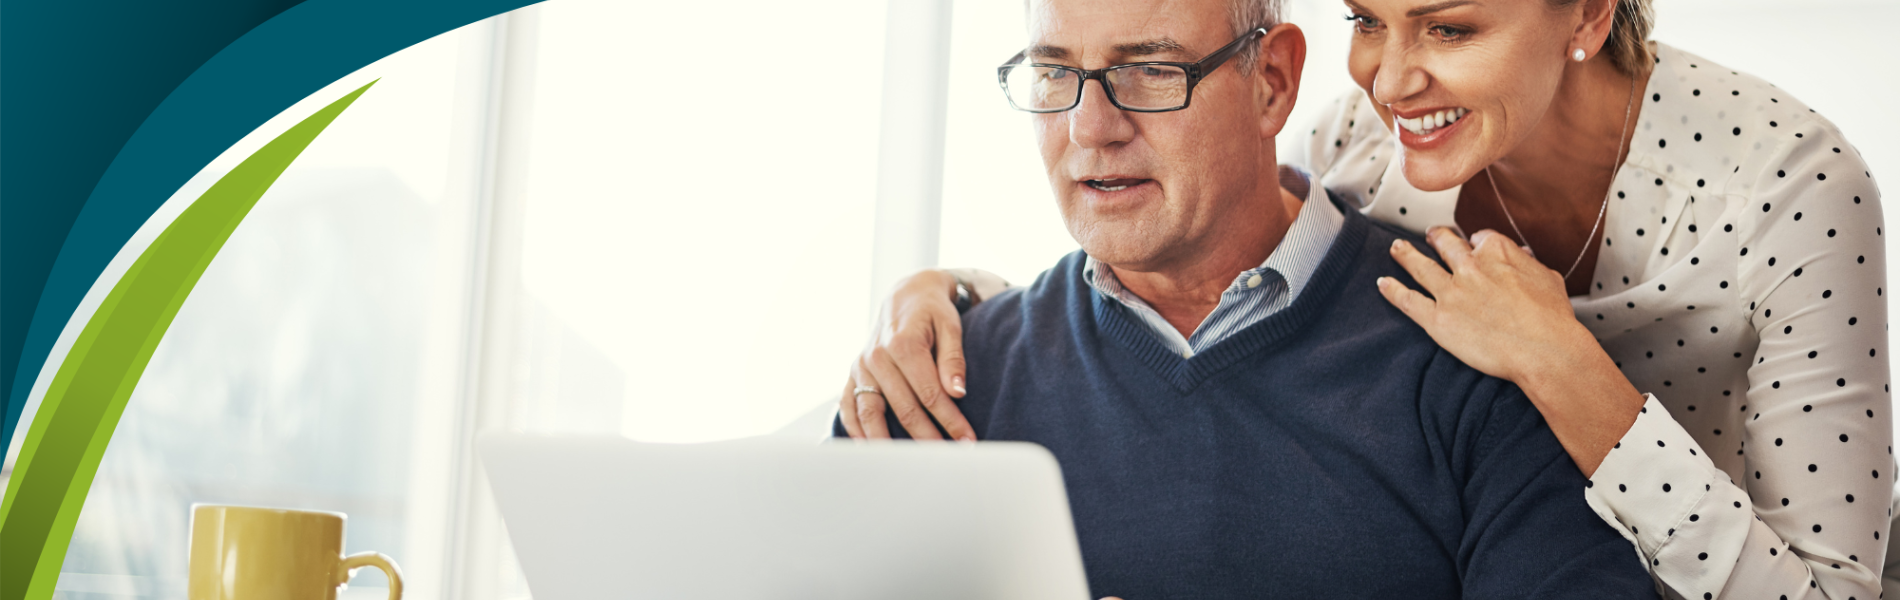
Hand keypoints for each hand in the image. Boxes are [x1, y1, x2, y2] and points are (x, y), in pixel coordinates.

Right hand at [836, 269, 975, 440]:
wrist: (905, 295)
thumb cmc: (933, 311)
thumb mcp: (950, 325)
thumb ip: (953, 359)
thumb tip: (958, 392)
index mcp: (903, 344)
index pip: (929, 394)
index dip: (950, 421)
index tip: (967, 440)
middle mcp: (877, 357)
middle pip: (903, 409)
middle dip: (928, 437)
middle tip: (949, 457)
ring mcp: (861, 366)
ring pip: (871, 413)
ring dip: (887, 442)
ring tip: (904, 464)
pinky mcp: (853, 372)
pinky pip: (848, 405)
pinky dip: (855, 428)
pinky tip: (867, 448)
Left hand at [1374, 227, 1594, 385]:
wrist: (1544, 350)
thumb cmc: (1552, 319)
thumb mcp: (1548, 278)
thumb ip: (1529, 264)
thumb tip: (1523, 256)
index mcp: (1497, 251)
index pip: (1479, 238)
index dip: (1475, 243)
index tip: (1472, 245)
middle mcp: (1469, 266)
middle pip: (1445, 245)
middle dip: (1437, 238)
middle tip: (1430, 235)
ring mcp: (1450, 291)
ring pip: (1420, 266)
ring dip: (1406, 254)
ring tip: (1397, 248)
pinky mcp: (1438, 318)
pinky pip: (1408, 300)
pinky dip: (1393, 290)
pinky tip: (1383, 283)